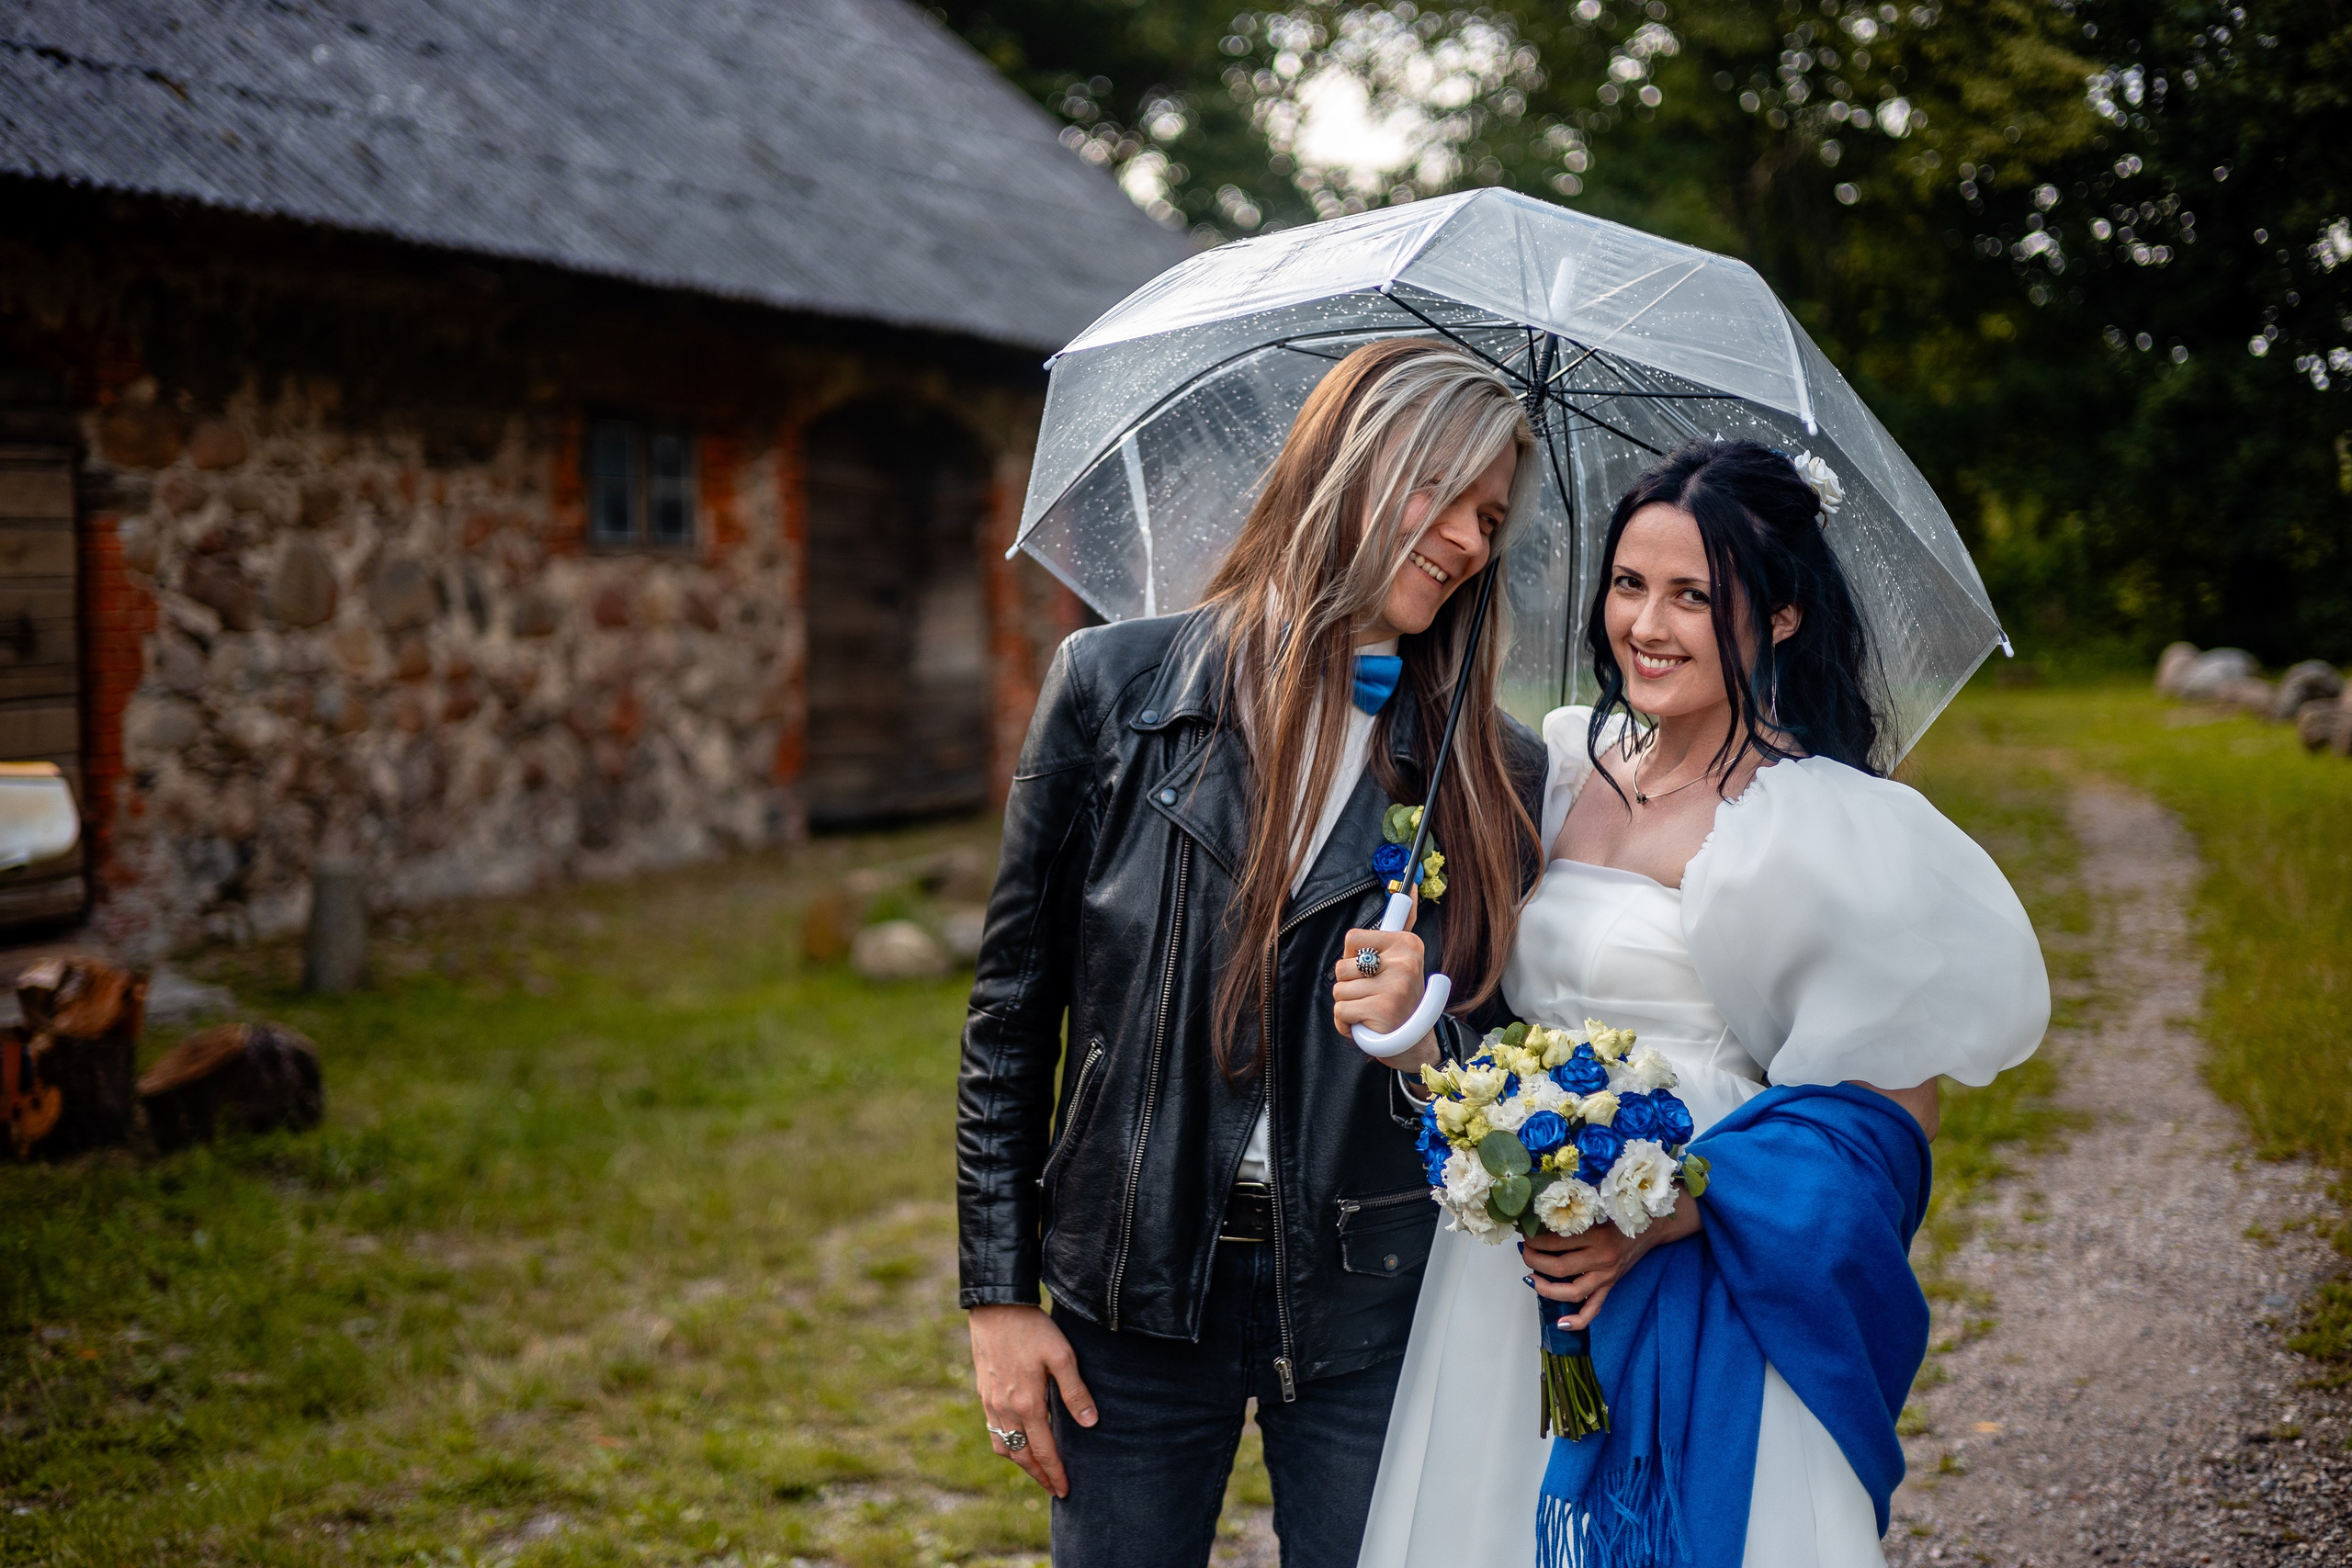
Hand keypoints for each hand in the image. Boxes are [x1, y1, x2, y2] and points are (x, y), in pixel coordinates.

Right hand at [968, 1304, 1096, 1496]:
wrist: (995, 1308)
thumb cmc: (1033, 1329)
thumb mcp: (1062, 1355)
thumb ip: (1075, 1391)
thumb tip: (1090, 1423)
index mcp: (1027, 1404)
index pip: (1044, 1451)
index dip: (1055, 1473)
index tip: (1065, 1491)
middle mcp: (1006, 1410)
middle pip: (1022, 1456)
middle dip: (1039, 1476)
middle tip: (1054, 1490)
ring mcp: (991, 1404)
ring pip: (1004, 1448)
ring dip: (1021, 1464)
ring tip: (1037, 1471)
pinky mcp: (983, 1394)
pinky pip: (993, 1432)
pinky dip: (1005, 1447)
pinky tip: (1015, 1444)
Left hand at [1331, 895, 1439, 1072]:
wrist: (1413, 1043)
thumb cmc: (1399, 997)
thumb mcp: (1403, 959)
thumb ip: (1402, 921)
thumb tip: (1409, 885)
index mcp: (1408, 944)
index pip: (1353, 938)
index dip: (1354, 958)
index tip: (1373, 970)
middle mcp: (1405, 962)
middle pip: (1342, 966)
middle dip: (1349, 985)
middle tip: (1373, 995)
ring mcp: (1395, 986)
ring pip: (1339, 990)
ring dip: (1348, 1006)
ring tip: (1370, 1010)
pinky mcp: (1383, 1010)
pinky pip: (1340, 1011)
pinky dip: (1345, 1024)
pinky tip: (1366, 1025)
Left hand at [1521, 1197, 1701, 1329]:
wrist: (1651, 1225)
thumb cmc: (1620, 1210)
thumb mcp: (1597, 1199)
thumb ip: (1573, 1202)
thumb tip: (1542, 1205)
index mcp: (1595, 1235)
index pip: (1555, 1242)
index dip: (1535, 1241)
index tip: (1525, 1235)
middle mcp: (1601, 1258)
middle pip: (1559, 1268)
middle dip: (1534, 1261)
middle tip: (1524, 1252)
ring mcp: (1606, 1275)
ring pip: (1572, 1292)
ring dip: (1546, 1288)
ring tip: (1531, 1279)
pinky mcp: (1610, 1286)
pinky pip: (1594, 1309)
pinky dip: (1577, 1320)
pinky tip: (1560, 1323)